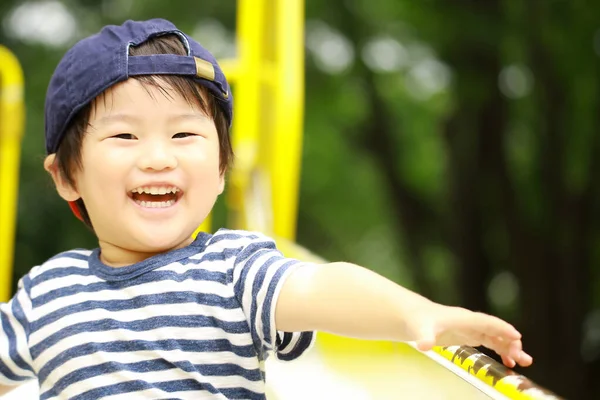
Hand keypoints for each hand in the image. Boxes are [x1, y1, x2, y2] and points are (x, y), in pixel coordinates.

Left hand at [410, 303, 532, 367]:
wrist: (413, 316)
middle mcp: (471, 322)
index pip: (487, 322)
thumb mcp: (421, 330)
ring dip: (510, 348)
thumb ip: (424, 337)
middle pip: (496, 330)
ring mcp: (472, 328)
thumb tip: (423, 345)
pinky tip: (508, 362)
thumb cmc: (418, 320)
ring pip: (496, 337)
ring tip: (523, 363)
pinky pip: (491, 341)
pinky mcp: (470, 335)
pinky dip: (501, 350)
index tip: (517, 336)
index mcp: (464, 318)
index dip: (501, 328)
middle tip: (523, 358)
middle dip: (510, 343)